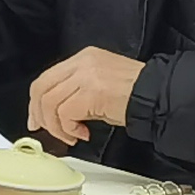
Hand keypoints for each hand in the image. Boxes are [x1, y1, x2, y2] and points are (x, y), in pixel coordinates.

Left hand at [26, 47, 145, 144]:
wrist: (158, 97)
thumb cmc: (136, 95)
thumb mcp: (99, 86)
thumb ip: (75, 92)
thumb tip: (52, 114)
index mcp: (83, 58)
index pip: (47, 78)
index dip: (36, 102)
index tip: (37, 119)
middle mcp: (82, 62)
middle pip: (42, 88)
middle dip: (40, 114)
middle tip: (47, 131)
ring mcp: (86, 75)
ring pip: (50, 103)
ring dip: (57, 127)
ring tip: (72, 135)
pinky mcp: (91, 92)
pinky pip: (65, 114)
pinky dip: (69, 129)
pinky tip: (83, 134)